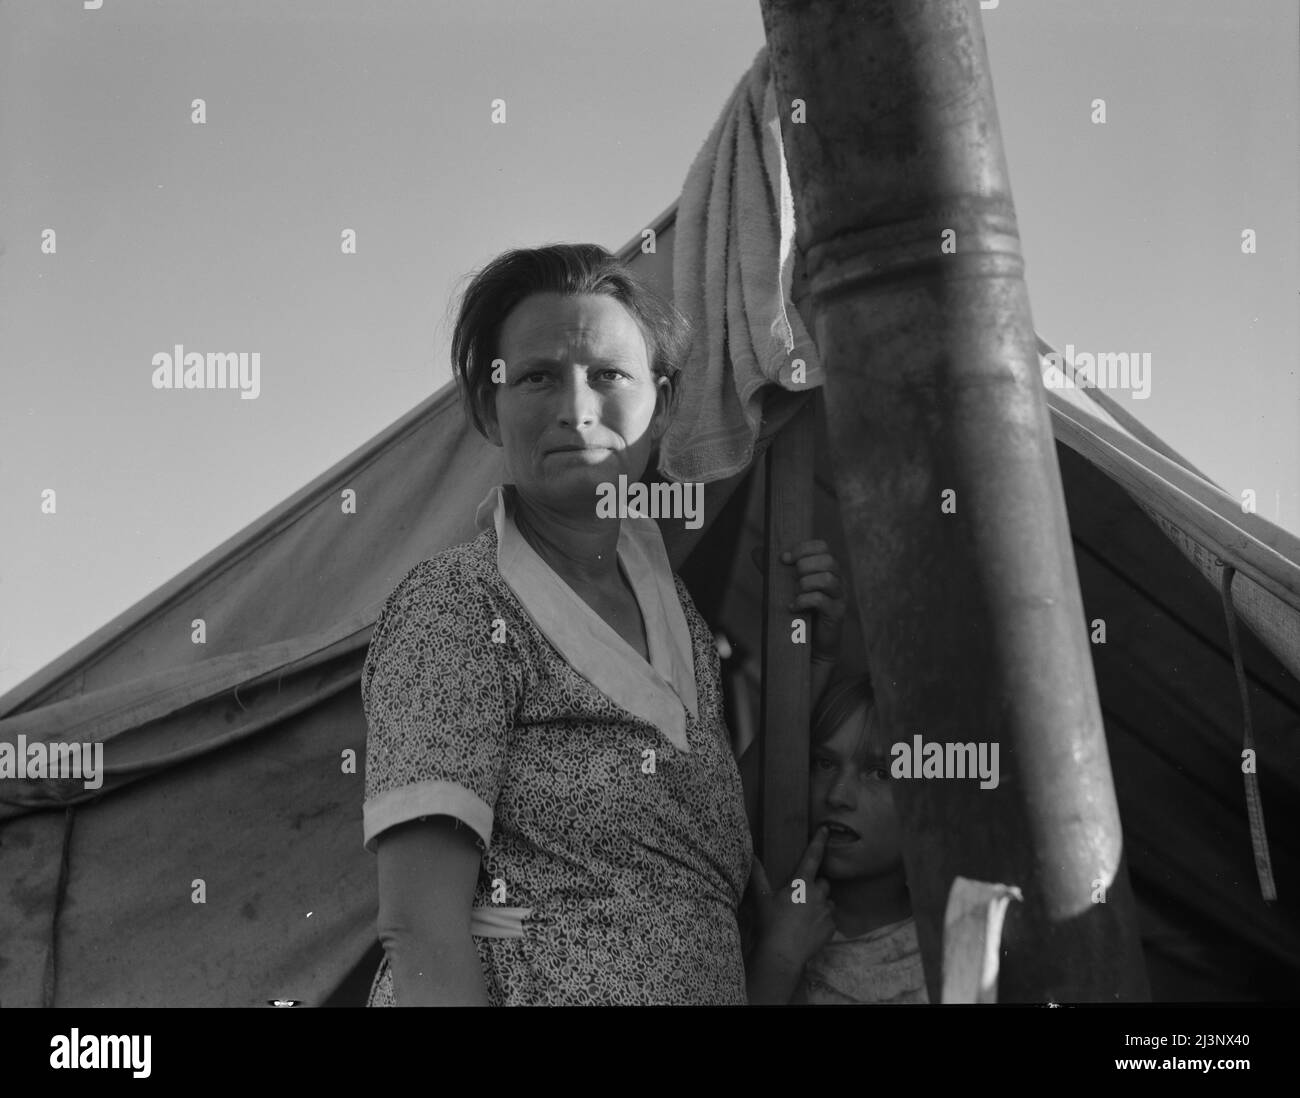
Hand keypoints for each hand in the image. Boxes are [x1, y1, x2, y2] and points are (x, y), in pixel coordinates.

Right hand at [747, 826, 836, 976]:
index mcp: (801, 883)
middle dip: (815, 886)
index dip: (819, 841)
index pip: (813, 856)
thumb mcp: (761, 898)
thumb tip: (750, 855)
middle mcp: (818, 894)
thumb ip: (757, 874)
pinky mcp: (832, 927)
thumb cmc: (770, 924)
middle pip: (823, 882)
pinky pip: (830, 919)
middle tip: (800, 897)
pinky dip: (822, 921)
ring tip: (803, 915)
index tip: (826, 829)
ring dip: (819, 904)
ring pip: (827, 901)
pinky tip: (808, 929)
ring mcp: (826, 911)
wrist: (783, 955)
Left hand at [780, 539, 845, 662]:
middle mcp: (838, 580)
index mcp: (827, 569)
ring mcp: (840, 597)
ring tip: (794, 593)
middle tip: (791, 579)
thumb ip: (772, 570)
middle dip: (804, 566)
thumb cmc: (798, 613)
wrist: (810, 647)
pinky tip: (792, 608)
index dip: (803, 548)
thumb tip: (756, 550)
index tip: (783, 559)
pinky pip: (821, 600)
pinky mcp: (837, 614)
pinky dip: (802, 601)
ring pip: (828, 579)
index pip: (822, 546)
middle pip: (828, 560)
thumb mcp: (783, 587)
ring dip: (805, 584)